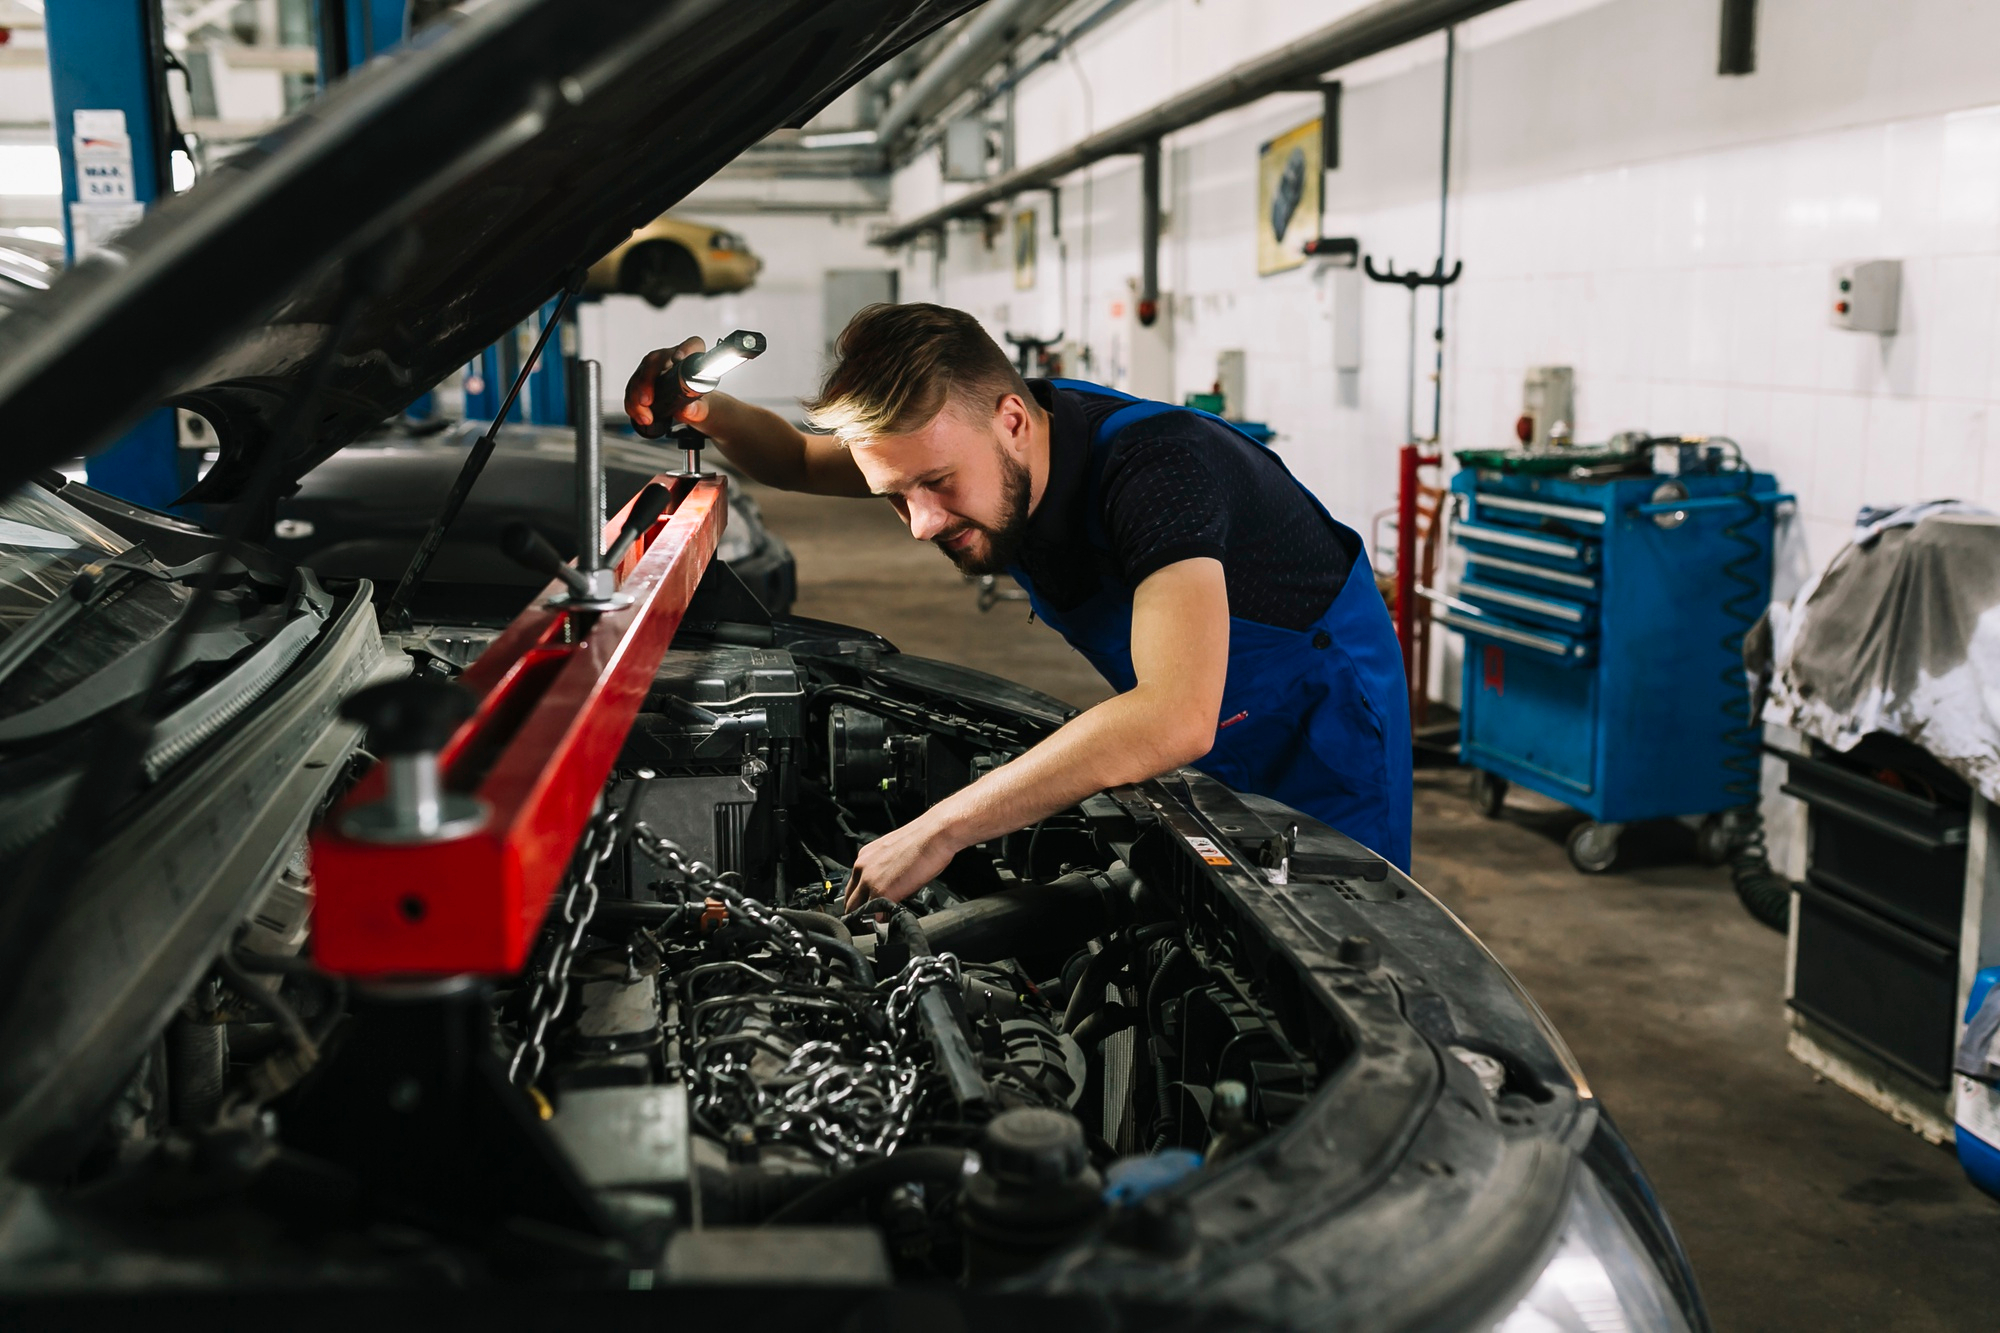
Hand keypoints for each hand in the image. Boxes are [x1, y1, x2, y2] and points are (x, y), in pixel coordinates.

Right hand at [624, 337, 710, 438]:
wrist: (689, 407)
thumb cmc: (696, 400)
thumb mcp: (702, 408)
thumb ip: (698, 409)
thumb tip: (688, 409)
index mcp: (692, 359)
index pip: (693, 346)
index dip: (685, 349)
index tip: (678, 358)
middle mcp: (671, 358)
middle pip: (655, 360)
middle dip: (647, 380)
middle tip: (647, 401)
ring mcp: (654, 367)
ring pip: (640, 375)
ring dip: (637, 397)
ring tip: (646, 416)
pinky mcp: (642, 378)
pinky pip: (632, 388)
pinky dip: (633, 404)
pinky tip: (640, 415)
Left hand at [844, 813, 961, 912]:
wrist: (935, 834)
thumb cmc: (924, 842)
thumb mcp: (895, 856)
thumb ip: (886, 872)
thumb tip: (891, 889)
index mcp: (865, 857)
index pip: (853, 887)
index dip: (860, 901)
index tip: (868, 909)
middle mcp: (862, 867)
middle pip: (849, 900)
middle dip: (859, 913)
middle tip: (870, 922)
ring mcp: (870, 880)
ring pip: (856, 909)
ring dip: (867, 919)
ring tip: (879, 924)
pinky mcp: (882, 891)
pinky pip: (873, 915)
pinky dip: (880, 922)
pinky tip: (889, 921)